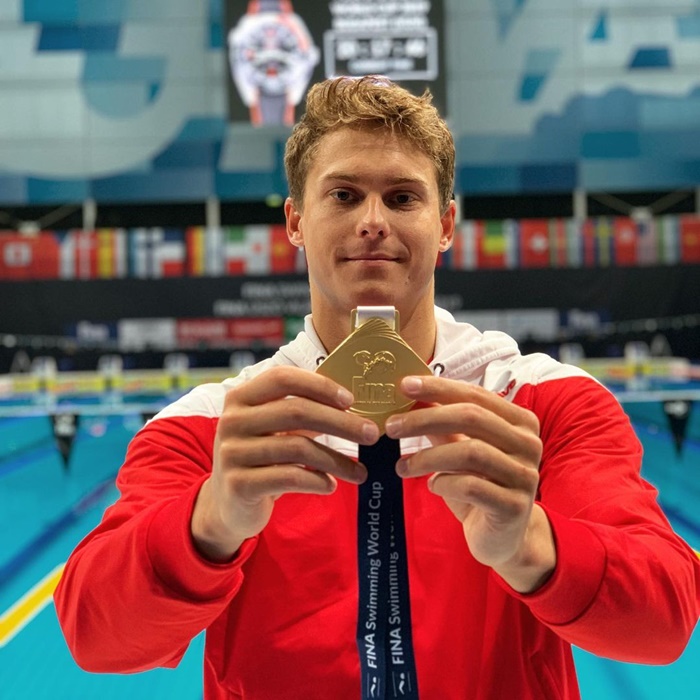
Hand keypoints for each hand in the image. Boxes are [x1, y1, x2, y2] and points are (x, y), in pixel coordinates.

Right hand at [192, 366, 379, 560]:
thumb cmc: (263, 457)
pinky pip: (290, 478)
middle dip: (341, 422)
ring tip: (360, 472)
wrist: (228, 505)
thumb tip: (352, 402)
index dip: (319, 385)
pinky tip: (331, 485)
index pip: (283, 378)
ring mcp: (232, 453)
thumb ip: (303, 410)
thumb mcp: (275, 428)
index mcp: (241, 398)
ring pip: (298, 448)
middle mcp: (232, 421)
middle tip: (371, 434)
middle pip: (296, 411)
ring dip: (337, 461)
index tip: (350, 399)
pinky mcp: (239, 485)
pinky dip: (317, 481)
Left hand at [384, 375, 554, 592]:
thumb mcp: (460, 449)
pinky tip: (433, 486)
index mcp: (519, 421)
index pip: (475, 395)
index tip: (404, 386)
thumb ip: (442, 423)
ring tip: (401, 466)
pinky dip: (444, 483)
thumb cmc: (480, 485)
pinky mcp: (515, 507)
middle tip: (391, 426)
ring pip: (470, 452)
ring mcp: (524, 476)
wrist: (504, 537)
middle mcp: (528, 444)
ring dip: (427, 457)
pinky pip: (471, 487)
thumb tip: (411, 394)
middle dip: (425, 419)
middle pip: (471, 418)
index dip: (438, 388)